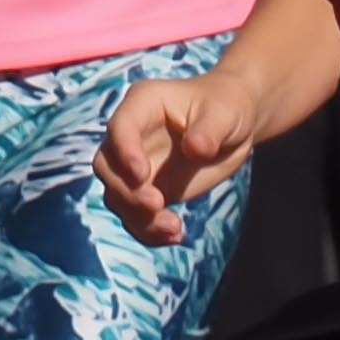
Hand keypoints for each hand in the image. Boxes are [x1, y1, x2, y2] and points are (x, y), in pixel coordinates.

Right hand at [95, 70, 266, 246]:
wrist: (233, 126)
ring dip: (139, 217)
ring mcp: (135, 165)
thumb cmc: (226, 107)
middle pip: (107, 167)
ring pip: (117, 196)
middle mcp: (130, 136)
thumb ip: (209, 131)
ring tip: (174, 228)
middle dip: (126, 192)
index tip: (142, 175)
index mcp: (143, 104)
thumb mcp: (224, 114)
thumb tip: (195, 150)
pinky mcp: (147, 190)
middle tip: (157, 205)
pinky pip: (135, 216)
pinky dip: (149, 231)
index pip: (120, 127)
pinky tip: (175, 235)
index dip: (124, 152)